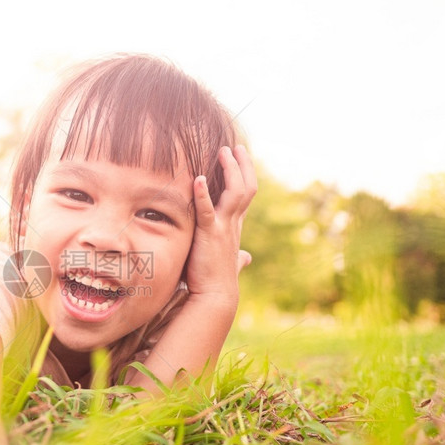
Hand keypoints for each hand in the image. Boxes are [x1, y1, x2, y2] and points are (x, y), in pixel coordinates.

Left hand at [185, 145, 256, 301]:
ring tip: (223, 152)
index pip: (244, 195)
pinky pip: (207, 210)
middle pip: (246, 187)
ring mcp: (223, 228)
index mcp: (235, 227)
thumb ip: (236, 257)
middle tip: (235, 147)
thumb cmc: (215, 279)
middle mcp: (233, 224)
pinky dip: (203, 194)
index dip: (244, 175)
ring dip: (230, 170)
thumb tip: (245, 259)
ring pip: (236, 192)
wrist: (214, 297)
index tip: (239, 158)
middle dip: (242, 165)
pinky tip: (197, 179)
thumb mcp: (227, 262)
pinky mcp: (210, 235)